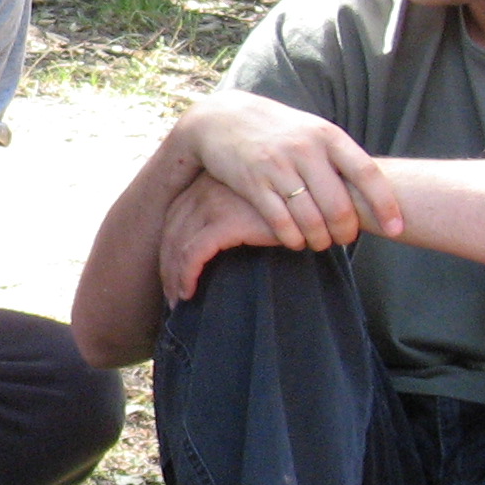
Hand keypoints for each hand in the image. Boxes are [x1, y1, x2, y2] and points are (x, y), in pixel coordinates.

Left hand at [158, 172, 286, 302]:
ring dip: (174, 275)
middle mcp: (204, 189)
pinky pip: (194, 252)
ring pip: (178, 244)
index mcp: (207, 184)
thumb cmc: (290, 209)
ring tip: (179, 300)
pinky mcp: (226, 220)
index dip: (169, 249)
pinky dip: (187, 274)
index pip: (175, 220)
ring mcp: (213, 202)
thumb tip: (208, 251)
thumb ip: (229, 218)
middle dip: (167, 266)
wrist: (317, 201)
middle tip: (170, 295)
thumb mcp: (250, 208)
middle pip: (172, 232)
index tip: (171, 274)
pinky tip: (189, 292)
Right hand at [173, 91, 401, 250]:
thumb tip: (374, 189)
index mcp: (328, 136)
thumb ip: (339, 156)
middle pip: (339, 204)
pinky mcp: (252, 182)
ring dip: (319, 239)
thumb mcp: (312, 131)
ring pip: (310, 217)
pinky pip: (280, 220)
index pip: (367, 174)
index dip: (386, 205)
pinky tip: (295, 241)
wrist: (221, 118)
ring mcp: (277, 166)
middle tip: (345, 240)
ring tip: (321, 244)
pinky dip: (292, 238)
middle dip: (346, 230)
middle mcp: (305, 150)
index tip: (397, 229)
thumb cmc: (276, 130)